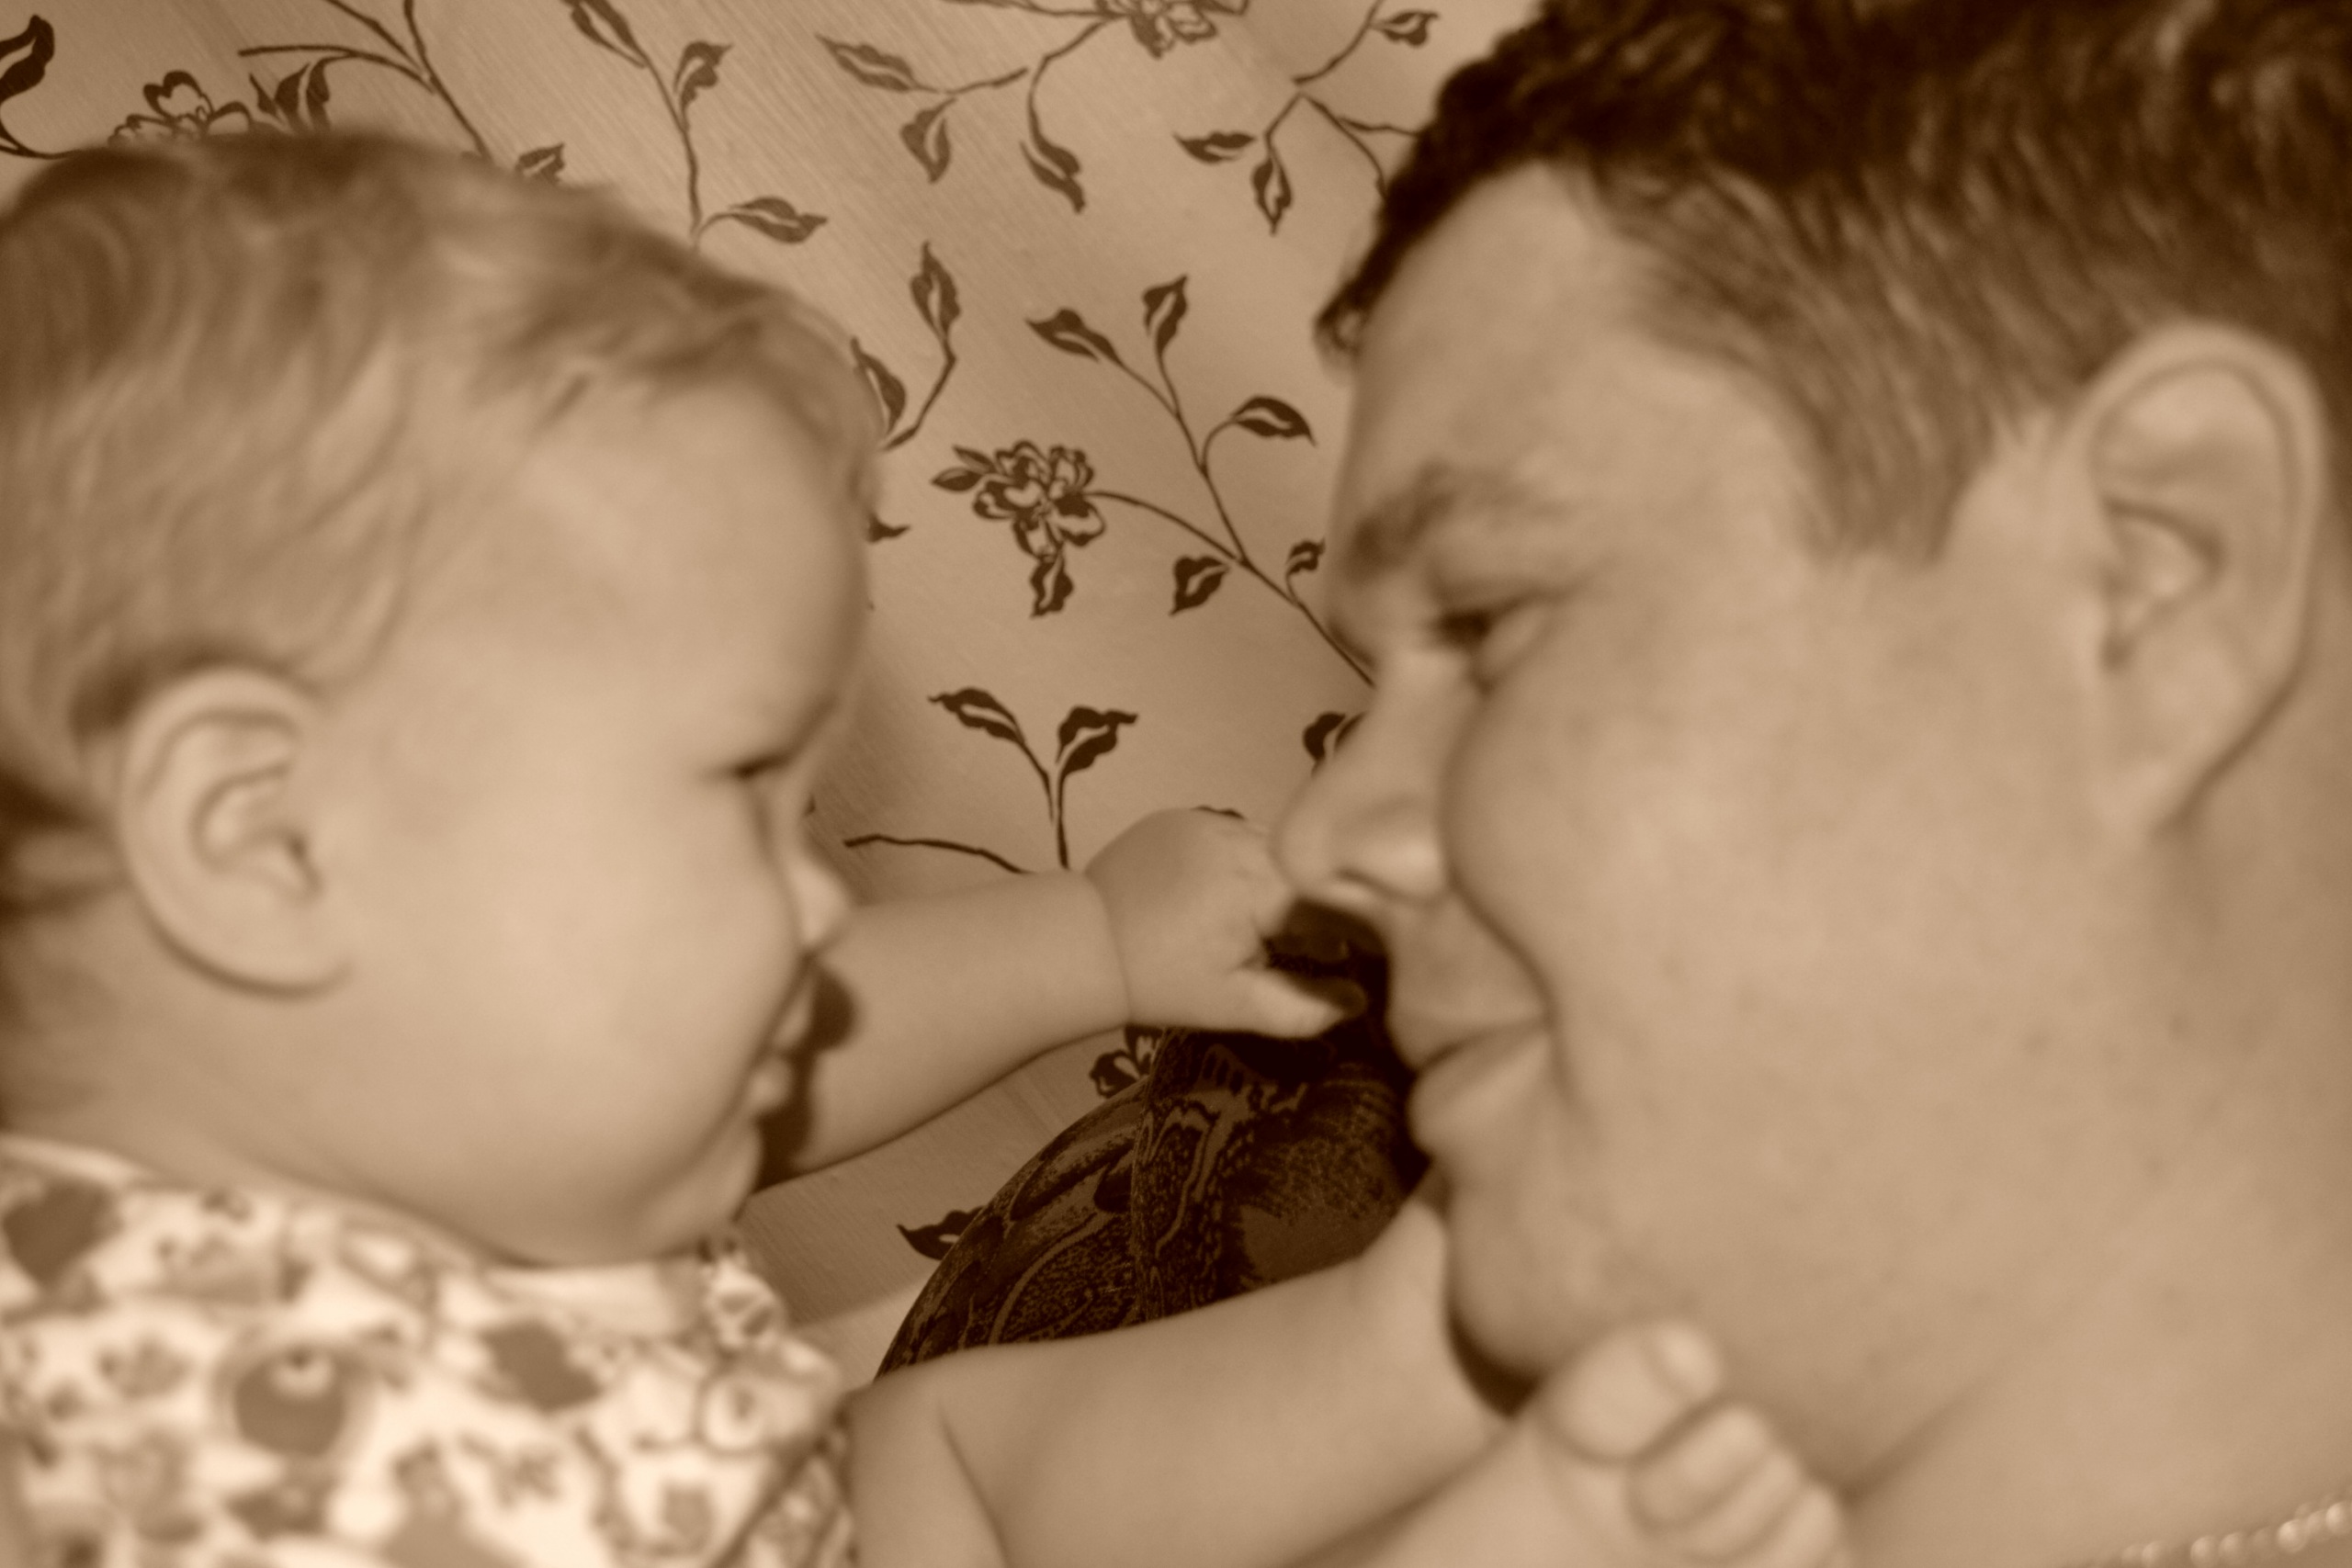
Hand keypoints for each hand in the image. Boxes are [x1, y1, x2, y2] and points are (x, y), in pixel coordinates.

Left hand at [1084, 808, 1364, 1036]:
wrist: (1080, 946)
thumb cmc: (1162, 983)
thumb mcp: (1236, 1006)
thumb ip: (1304, 1008)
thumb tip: (1359, 1001)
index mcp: (1257, 888)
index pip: (1331, 896)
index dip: (1355, 924)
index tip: (1363, 951)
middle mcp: (1239, 839)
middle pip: (1305, 864)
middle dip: (1319, 901)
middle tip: (1321, 944)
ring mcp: (1208, 820)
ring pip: (1273, 845)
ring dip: (1283, 877)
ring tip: (1272, 921)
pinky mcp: (1182, 816)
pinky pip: (1235, 833)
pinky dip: (1247, 860)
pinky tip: (1228, 894)